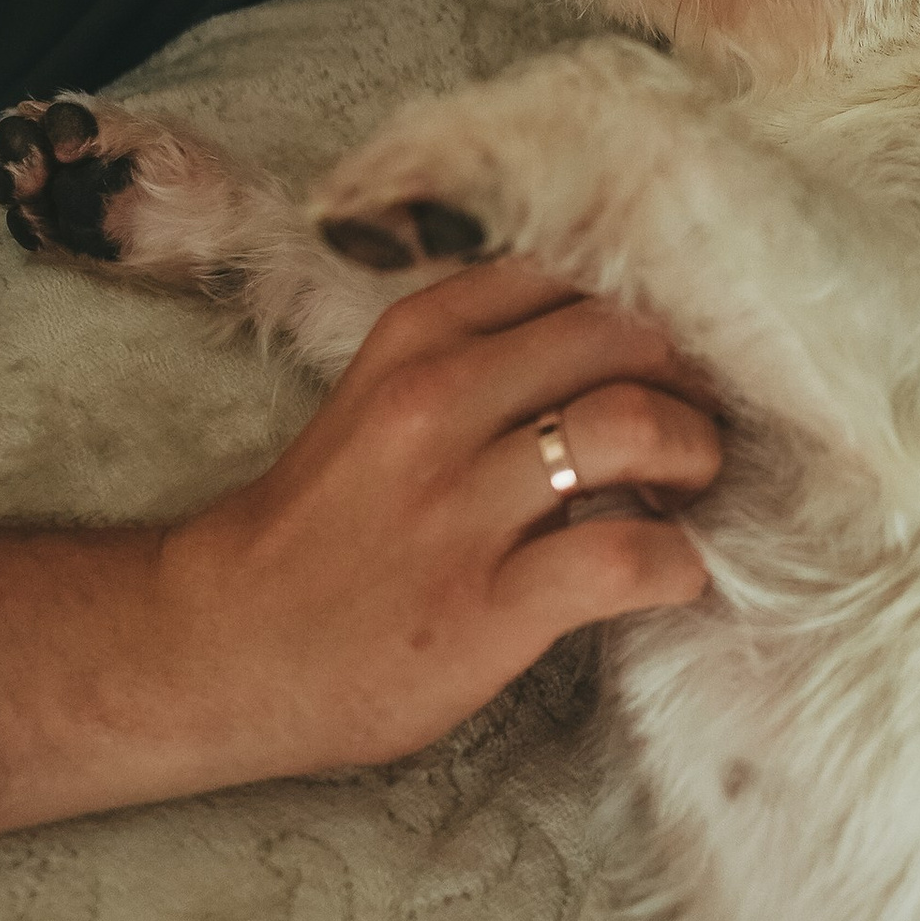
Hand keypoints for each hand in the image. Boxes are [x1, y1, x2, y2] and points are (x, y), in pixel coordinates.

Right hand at [155, 257, 718, 786]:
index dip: (647, 307)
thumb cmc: (324, 524)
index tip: (669, 354)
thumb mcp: (385, 395)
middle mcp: (439, 402)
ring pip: (635, 425)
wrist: (221, 646)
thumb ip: (483, 354)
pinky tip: (671, 574)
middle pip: (623, 335)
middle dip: (687, 379)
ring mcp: (461, 504)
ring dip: (695, 456)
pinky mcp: (486, 604)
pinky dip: (677, 564)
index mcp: (419, 338)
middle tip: (698, 425)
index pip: (573, 273)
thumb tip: (623, 334)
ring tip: (686, 492)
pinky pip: (626, 557)